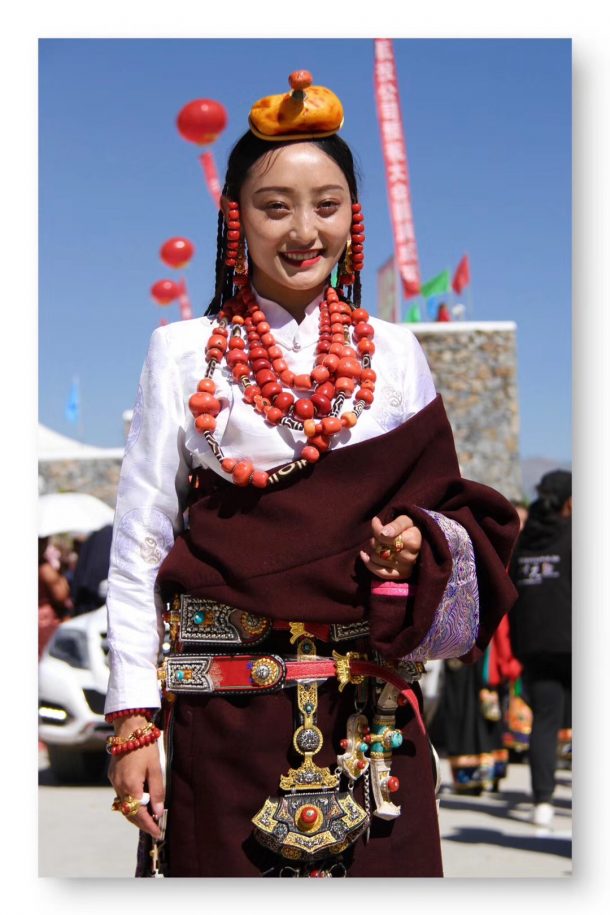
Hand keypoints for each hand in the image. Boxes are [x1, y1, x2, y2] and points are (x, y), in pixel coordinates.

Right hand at [108, 717, 164, 838]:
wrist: (129, 728)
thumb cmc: (145, 747)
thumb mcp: (156, 769)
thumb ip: (157, 791)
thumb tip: (158, 811)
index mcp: (130, 786)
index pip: (139, 814)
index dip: (149, 825)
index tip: (158, 833)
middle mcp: (119, 786)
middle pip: (129, 813)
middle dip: (142, 823)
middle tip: (155, 829)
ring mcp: (114, 781)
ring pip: (123, 805)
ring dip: (135, 813)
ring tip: (149, 818)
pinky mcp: (112, 775)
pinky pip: (120, 795)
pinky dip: (130, 802)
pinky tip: (139, 801)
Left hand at [360, 515, 421, 580]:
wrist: (417, 540)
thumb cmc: (409, 528)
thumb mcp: (405, 520)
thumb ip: (395, 525)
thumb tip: (384, 533)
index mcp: (413, 541)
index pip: (387, 538)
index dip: (378, 530)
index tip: (376, 521)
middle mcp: (411, 557)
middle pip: (381, 548)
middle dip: (376, 540)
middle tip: (380, 534)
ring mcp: (405, 568)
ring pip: (378, 559)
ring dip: (373, 550)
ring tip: (379, 544)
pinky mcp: (400, 575)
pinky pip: (379, 572)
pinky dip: (369, 564)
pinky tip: (364, 555)